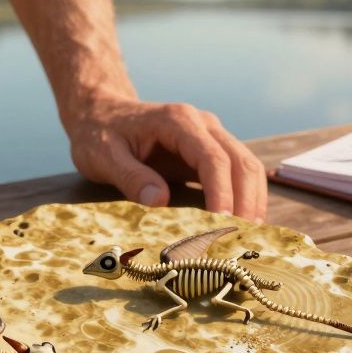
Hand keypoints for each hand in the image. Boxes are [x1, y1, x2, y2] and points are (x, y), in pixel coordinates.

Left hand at [65, 95, 267, 220]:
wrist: (101, 113)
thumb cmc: (98, 134)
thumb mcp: (103, 156)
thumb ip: (130, 176)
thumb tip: (160, 200)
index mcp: (177, 121)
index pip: (212, 158)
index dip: (222, 192)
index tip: (223, 223)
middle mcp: (202, 124)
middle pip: (241, 161)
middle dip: (246, 201)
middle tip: (244, 239)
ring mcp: (210, 136)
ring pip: (247, 166)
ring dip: (253, 201)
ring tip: (250, 237)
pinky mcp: (210, 151)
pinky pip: (237, 173)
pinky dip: (245, 198)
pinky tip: (242, 225)